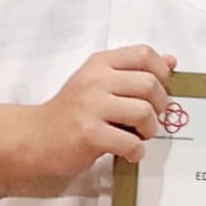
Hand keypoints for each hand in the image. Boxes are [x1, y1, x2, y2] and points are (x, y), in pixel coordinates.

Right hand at [20, 44, 174, 183]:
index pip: (144, 54)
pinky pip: (131, 142)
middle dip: (159, 106)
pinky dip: (136, 152)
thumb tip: (171, 61)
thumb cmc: (72, 111)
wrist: (34, 138)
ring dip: (149, 130)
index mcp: (99, 64)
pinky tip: (126, 152)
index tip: (159, 89)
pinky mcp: (89, 134)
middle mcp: (95, 80)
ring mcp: (91, 106)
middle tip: (148, 119)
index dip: (161, 72)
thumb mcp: (98, 82)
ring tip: (136, 135)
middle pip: (150, 85)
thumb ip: (132, 71)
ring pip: (145, 113)